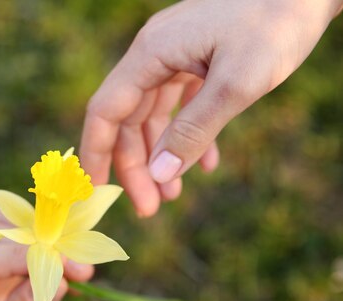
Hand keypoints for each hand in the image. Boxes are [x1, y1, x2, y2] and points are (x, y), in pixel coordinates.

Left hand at [0, 211, 92, 300]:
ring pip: (3, 232)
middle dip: (35, 249)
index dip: (11, 257)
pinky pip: (15, 243)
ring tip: (82, 267)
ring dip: (44, 244)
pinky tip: (72, 270)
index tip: (56, 258)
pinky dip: (44, 252)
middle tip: (81, 267)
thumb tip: (58, 278)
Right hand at [80, 0, 342, 216]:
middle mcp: (155, 54)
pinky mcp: (198, 59)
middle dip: (137, 165)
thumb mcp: (236, 83)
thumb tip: (159, 175)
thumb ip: (194, 130)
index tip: (96, 190)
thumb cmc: (276, 22)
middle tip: (151, 206)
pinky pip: (181, 105)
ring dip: (161, 155)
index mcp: (151, 53)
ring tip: (174, 193)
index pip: (105, 109)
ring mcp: (176, 56)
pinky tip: (205, 161)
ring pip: (153, 115)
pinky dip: (188, 135)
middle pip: (128, 118)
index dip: (96, 151)